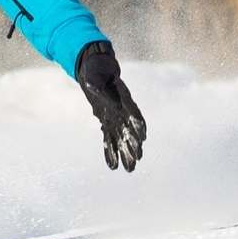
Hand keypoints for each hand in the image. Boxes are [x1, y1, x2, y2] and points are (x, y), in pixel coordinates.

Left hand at [74, 41, 146, 171]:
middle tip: (137, 160)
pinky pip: (110, 138)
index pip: (133, 112)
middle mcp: (122, 110)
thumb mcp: (94, 74)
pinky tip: (111, 165)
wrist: (95, 69)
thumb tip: (100, 93)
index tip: (143, 137)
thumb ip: (96, 83)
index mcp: (123, 97)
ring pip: (122, 138)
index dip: (138, 125)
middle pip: (130, 129)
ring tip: (129, 169)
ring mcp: (115, 117)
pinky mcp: (107, 121)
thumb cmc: (96, 69)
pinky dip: (110, 151)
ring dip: (126, 153)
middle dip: (134, 145)